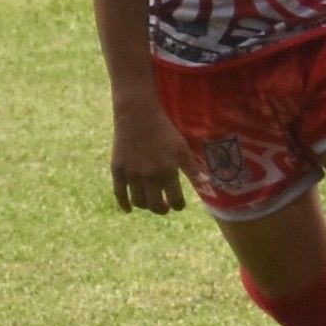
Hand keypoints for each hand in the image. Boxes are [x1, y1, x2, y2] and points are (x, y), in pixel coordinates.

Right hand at [107, 92, 194, 215]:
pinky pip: (119, 194)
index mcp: (168, 172)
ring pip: (139, 202)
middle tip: (165, 207)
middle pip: (156, 206)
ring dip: (146, 206)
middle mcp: (149, 177)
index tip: (179, 204)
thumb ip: (193, 169)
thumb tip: (207, 184)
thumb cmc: (164, 132)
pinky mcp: (117, 171)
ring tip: (151, 202)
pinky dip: (124, 205)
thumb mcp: (182, 149)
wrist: (137, 116)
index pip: (175, 201)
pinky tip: (129, 209)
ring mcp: (131, 175)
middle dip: (163, 209)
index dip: (179, 205)